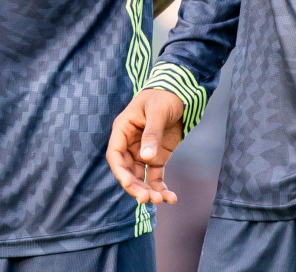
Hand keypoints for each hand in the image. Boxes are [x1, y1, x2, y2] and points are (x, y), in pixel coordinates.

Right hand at [105, 88, 184, 204]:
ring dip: (149, 191)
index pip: (115, 155)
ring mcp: (143, 152)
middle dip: (136, 187)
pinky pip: (156, 177)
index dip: (120, 171)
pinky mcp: (156, 158)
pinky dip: (161, 188)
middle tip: (148, 200)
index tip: (129, 184)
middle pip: (127, 171)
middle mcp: (130, 144)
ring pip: (141, 178)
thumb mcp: (157, 112)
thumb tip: (146, 157)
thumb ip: (151, 134)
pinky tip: (171, 198)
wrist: (179, 95)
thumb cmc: (163, 97)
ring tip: (161, 200)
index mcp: (123, 130)